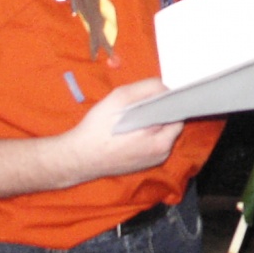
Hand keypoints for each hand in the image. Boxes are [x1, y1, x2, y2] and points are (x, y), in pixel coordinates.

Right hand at [50, 80, 183, 187]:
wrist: (77, 158)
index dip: (166, 101)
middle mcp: (162, 154)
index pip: (176, 114)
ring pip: (159, 134)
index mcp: (162, 142)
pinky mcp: (140, 165)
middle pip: (169, 123)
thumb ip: (148, 88)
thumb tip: (165, 87)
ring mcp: (151, 162)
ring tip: (130, 118)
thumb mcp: (120, 98)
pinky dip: (142, 135)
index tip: (154, 95)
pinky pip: (149, 144)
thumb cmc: (98, 128)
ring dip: (149, 123)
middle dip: (157, 112)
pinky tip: (126, 131)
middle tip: (137, 106)